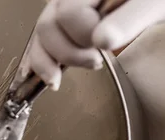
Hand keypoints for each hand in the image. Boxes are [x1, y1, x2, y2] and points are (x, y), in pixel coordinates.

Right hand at [21, 0, 164, 89]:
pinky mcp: (62, 24)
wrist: (147, 5)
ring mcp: (62, 8)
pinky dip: (40, 62)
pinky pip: (40, 42)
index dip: (83, 35)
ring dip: (50, 62)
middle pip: (47, 26)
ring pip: (40, 35)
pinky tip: (49, 77)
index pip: (68, 14)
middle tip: (95, 60)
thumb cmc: (154, 1)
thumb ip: (129, 18)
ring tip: (66, 74)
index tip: (104, 45)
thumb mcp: (151, 5)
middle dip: (68, 53)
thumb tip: (101, 39)